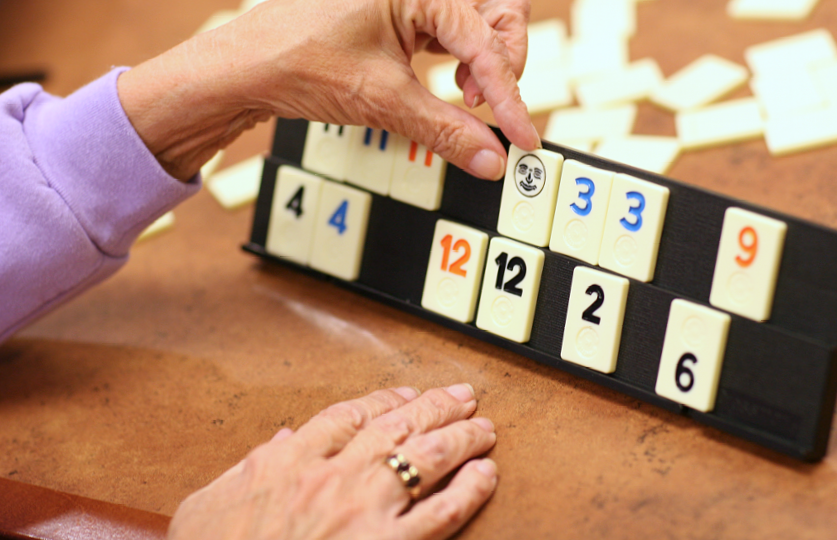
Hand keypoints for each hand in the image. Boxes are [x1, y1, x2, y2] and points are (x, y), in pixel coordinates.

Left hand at [118, 0, 539, 181]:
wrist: (247, 66)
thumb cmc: (300, 62)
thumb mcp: (382, 100)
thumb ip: (445, 131)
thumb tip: (490, 159)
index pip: (484, 42)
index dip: (508, 95)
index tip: (521, 137)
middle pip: (497, 12)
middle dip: (504, 61)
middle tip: (488, 105)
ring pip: (478, 21)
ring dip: (485, 62)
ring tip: (466, 99)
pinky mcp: (401, 14)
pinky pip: (451, 31)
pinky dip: (461, 62)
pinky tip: (452, 87)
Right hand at [165, 384, 497, 539]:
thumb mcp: (205, 507)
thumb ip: (246, 467)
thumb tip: (280, 441)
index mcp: (291, 462)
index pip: (349, 416)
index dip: (384, 400)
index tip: (404, 395)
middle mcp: (334, 477)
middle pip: (398, 427)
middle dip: (434, 407)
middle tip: (460, 396)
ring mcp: (364, 511)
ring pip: (426, 458)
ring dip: (460, 436)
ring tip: (482, 426)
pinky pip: (441, 513)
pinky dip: (469, 490)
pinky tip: (486, 474)